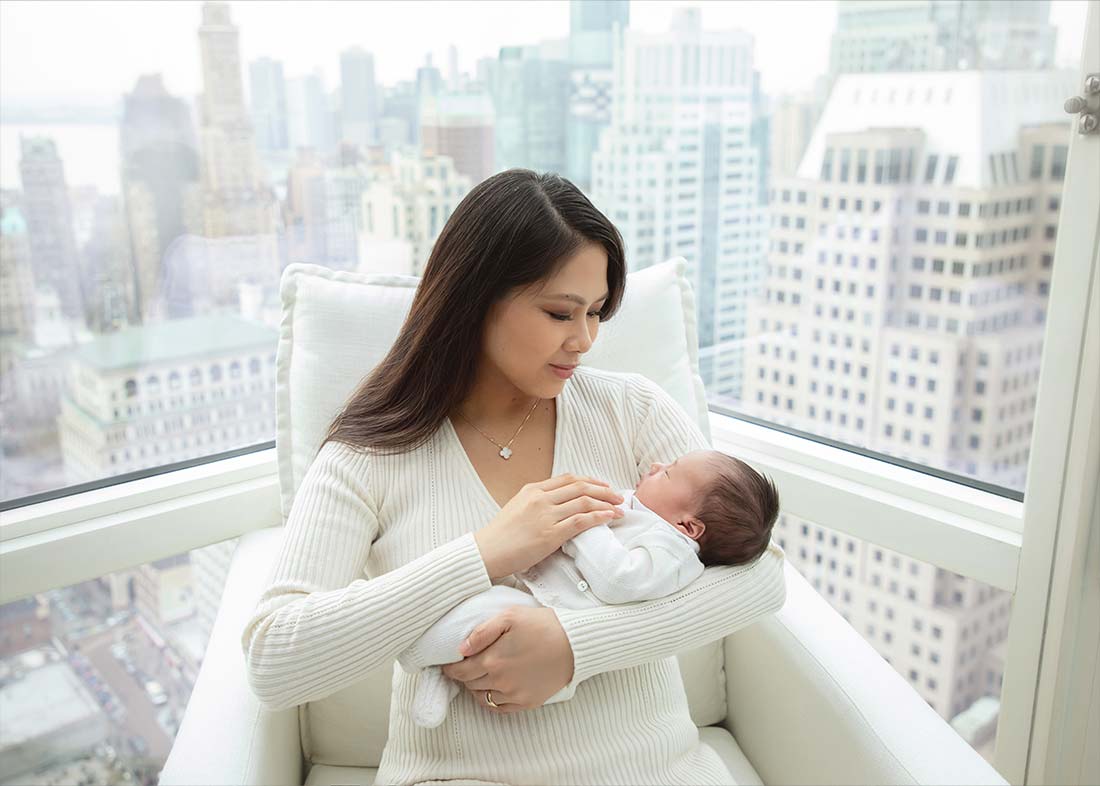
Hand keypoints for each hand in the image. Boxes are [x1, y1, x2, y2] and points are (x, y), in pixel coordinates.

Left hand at [441, 606, 572, 713]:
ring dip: (476, 687)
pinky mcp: (527, 702)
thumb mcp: (509, 616)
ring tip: (479, 675)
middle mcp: (500, 682)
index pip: (459, 671)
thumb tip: (461, 648)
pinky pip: (500, 708)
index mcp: (493, 660)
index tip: (449, 663)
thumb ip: (482, 632)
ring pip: (482, 698)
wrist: (575, 643)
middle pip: (469, 684)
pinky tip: (495, 688)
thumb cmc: (542, 625)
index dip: (450, 667)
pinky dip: (492, 700)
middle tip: (465, 666)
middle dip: (463, 675)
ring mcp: (514, 695)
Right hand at [474, 473, 623, 579]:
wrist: (487, 551)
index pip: (568, 479)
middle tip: (619, 496)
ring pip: (584, 502)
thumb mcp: (518, 507)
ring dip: (606, 504)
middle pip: (581, 487)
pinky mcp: (550, 534)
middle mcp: (541, 498)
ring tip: (620, 508)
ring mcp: (546, 515)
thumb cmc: (501, 534)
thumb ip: (537, 502)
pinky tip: (610, 518)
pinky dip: (599, 517)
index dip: (590, 480)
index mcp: (533, 490)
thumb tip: (559, 502)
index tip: (604, 486)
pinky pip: (581, 521)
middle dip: (604, 490)